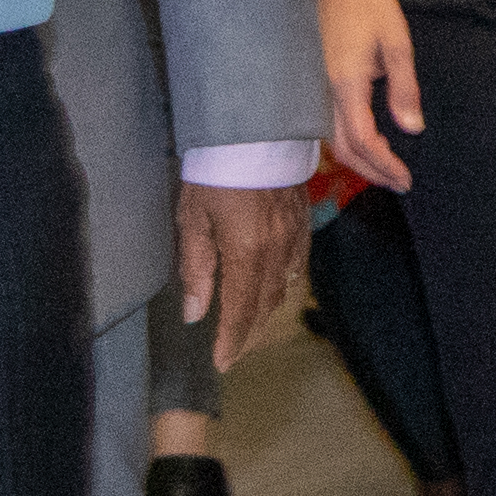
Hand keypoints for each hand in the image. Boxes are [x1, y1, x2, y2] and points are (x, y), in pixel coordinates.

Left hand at [178, 178, 312, 371]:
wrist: (253, 132)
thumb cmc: (215, 173)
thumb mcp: (193, 220)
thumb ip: (196, 270)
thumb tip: (193, 314)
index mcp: (245, 254)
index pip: (239, 311)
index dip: (231, 341)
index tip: (222, 363)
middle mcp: (275, 252)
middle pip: (264, 306)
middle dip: (248, 334)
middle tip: (234, 353)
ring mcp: (294, 237)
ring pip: (283, 288)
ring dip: (266, 313)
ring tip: (250, 328)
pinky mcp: (303, 222)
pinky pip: (298, 265)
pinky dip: (286, 285)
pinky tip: (278, 289)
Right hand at [320, 0, 422, 192]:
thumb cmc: (371, 6)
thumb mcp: (398, 46)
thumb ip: (404, 89)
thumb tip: (413, 128)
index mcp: (347, 85)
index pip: (363, 141)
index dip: (383, 166)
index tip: (405, 179)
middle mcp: (327, 92)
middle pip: (344, 149)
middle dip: (371, 172)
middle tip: (399, 183)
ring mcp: (319, 87)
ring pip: (334, 139)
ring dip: (360, 159)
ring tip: (387, 169)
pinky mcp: (320, 81)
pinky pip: (330, 123)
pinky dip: (350, 142)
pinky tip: (370, 141)